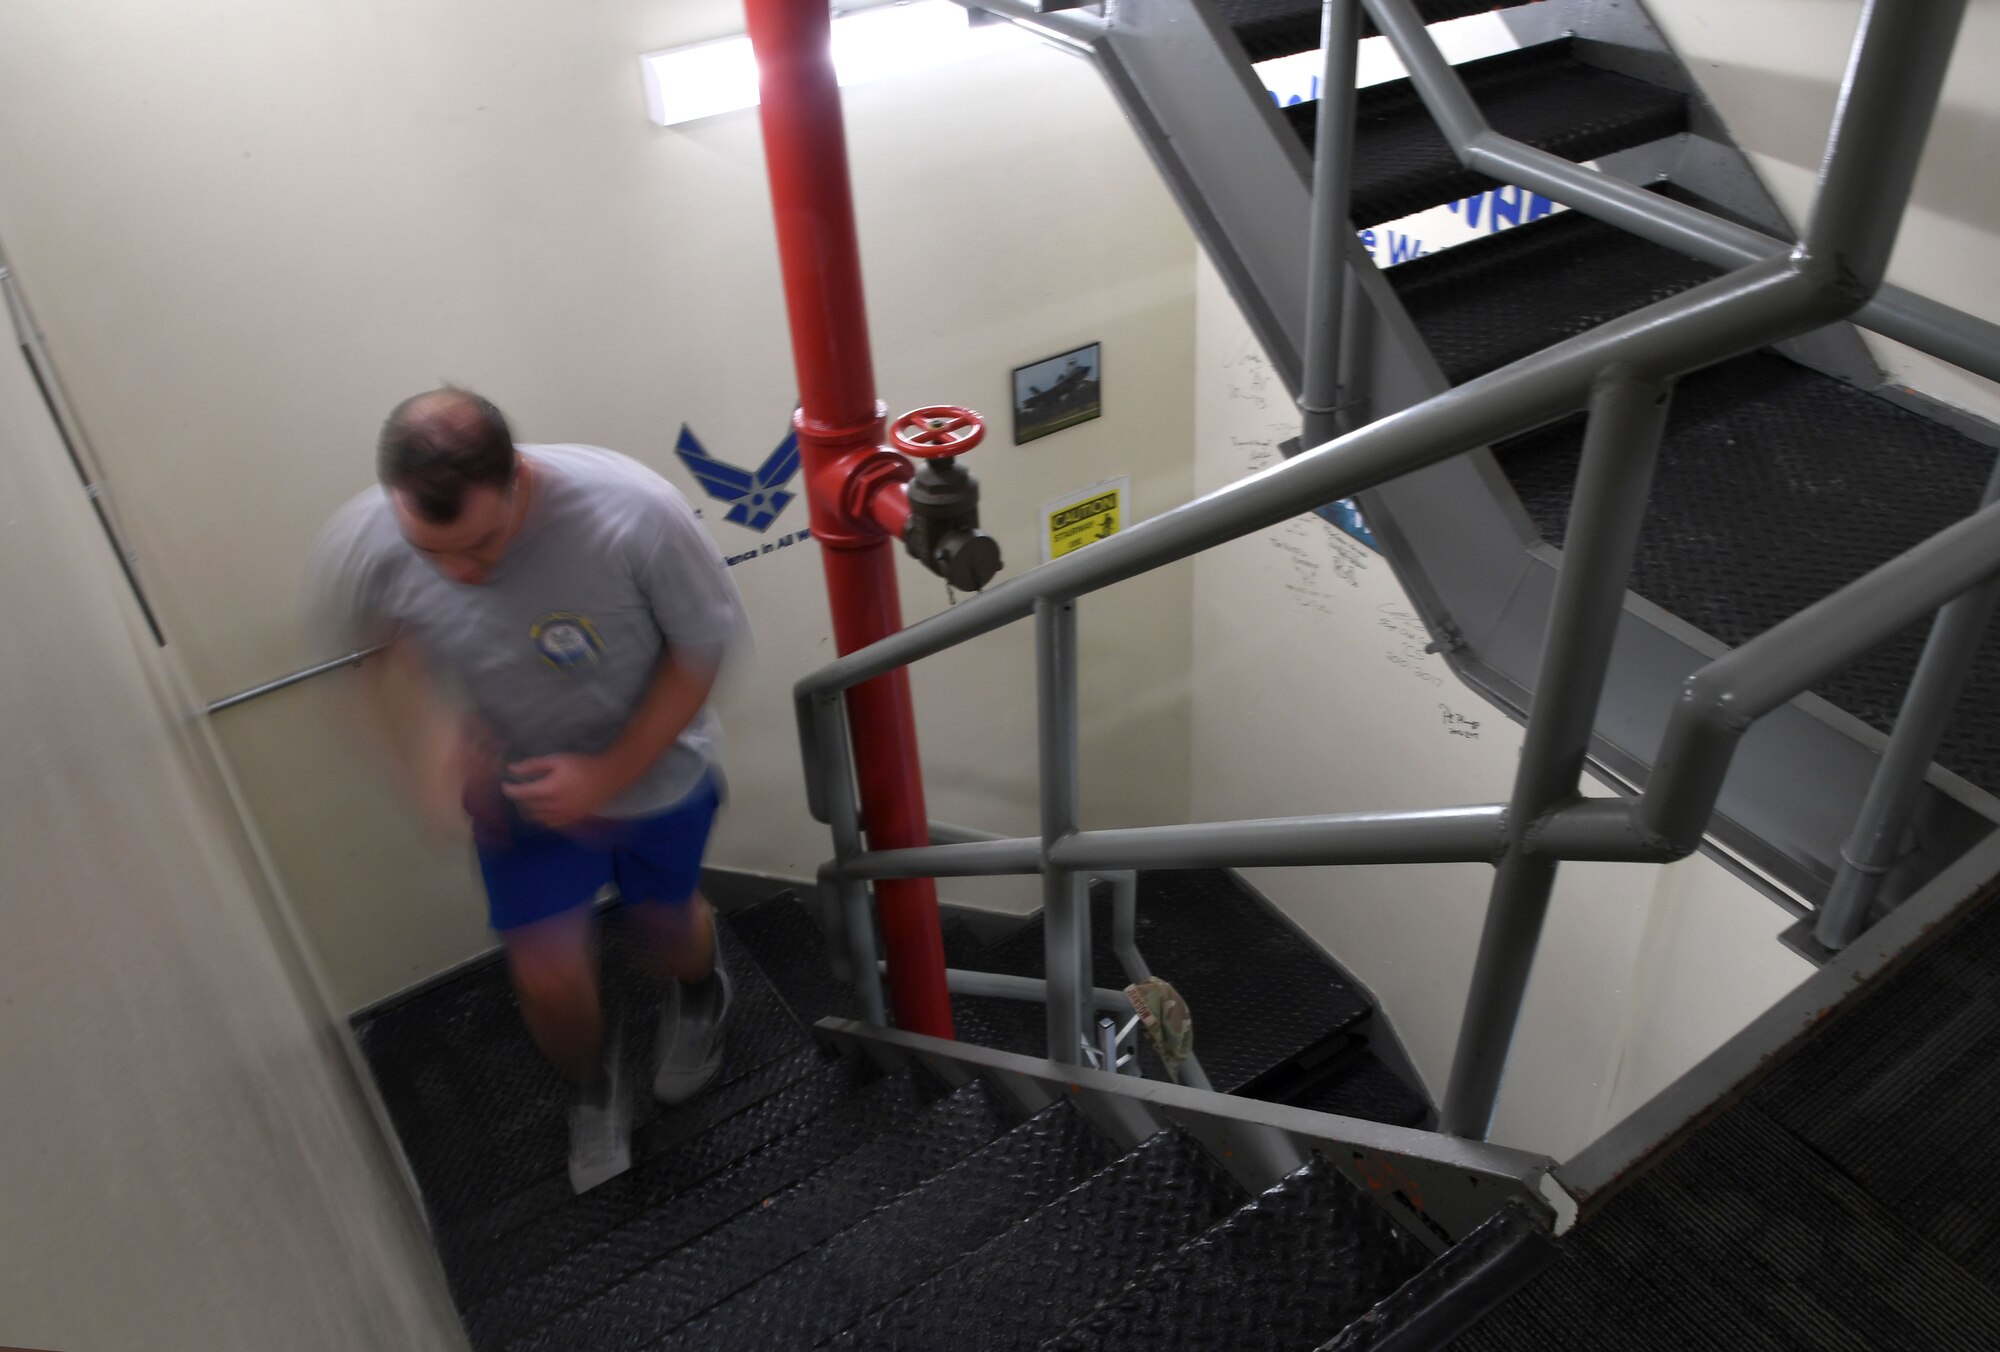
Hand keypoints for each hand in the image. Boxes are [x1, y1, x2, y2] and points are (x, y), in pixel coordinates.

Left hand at [501, 753, 620, 828]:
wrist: (608, 777)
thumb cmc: (582, 764)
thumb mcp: (557, 759)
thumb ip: (533, 765)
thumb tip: (512, 768)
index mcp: (549, 789)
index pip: (520, 794)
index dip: (508, 789)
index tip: (505, 783)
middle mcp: (554, 806)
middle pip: (526, 807)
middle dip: (519, 798)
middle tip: (520, 788)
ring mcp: (563, 816)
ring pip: (535, 818)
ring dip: (528, 809)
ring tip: (529, 798)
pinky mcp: (570, 820)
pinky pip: (548, 824)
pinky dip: (541, 818)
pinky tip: (542, 809)